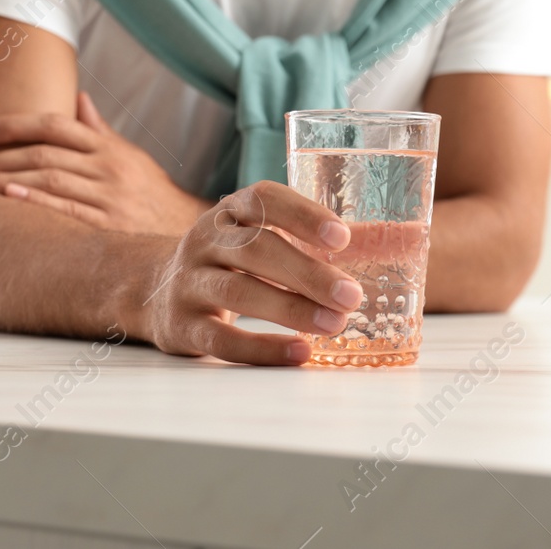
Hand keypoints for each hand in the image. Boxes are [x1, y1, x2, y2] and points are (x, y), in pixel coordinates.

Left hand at [0, 91, 205, 234]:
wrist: (187, 229)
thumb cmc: (150, 192)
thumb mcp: (130, 156)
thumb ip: (100, 130)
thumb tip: (80, 98)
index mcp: (107, 147)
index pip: (55, 125)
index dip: (16, 125)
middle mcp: (107, 167)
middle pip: (43, 153)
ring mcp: (109, 196)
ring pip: (48, 180)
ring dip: (4, 180)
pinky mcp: (109, 225)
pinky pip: (66, 209)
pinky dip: (35, 202)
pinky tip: (7, 199)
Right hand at [145, 180, 364, 365]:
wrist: (154, 289)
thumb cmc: (230, 261)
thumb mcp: (254, 236)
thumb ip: (307, 239)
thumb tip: (396, 243)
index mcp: (229, 212)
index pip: (263, 199)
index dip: (303, 215)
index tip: (343, 236)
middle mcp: (204, 241)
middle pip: (255, 249)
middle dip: (307, 272)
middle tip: (352, 295)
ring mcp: (189, 283)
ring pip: (239, 292)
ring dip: (292, 309)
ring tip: (336, 323)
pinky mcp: (181, 326)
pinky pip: (222, 339)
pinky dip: (263, 349)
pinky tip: (300, 352)